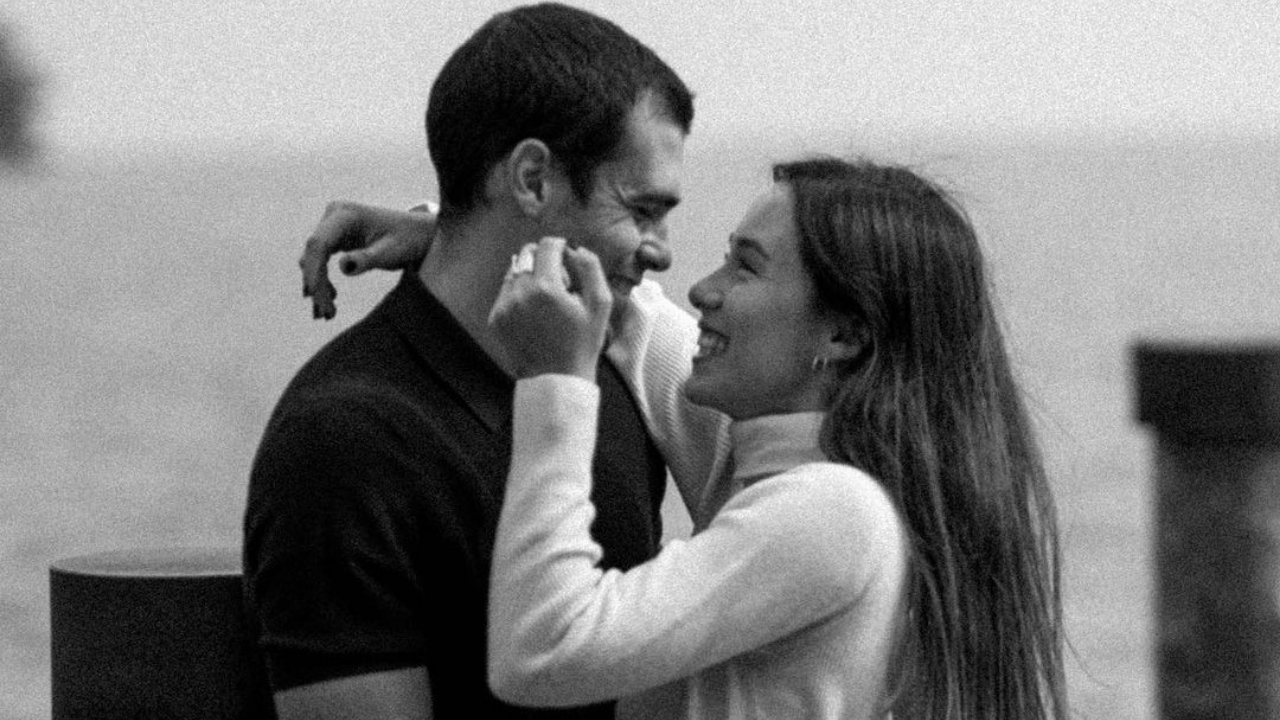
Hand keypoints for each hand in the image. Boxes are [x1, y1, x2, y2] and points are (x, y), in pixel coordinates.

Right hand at [300, 201, 436, 319]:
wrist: (418, 233)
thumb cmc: (408, 241)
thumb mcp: (392, 251)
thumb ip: (368, 258)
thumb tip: (344, 266)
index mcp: (347, 215)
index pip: (319, 244)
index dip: (313, 270)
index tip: (315, 296)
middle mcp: (335, 215)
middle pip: (314, 253)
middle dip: (316, 285)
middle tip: (325, 314)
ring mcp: (332, 225)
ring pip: (314, 259)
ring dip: (318, 286)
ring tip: (328, 313)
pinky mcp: (334, 236)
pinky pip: (321, 259)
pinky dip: (323, 280)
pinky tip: (331, 298)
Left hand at [488, 237, 612, 380]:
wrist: (557, 379)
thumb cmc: (583, 343)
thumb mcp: (600, 304)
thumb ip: (591, 268)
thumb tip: (576, 248)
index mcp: (546, 287)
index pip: (547, 246)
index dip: (560, 245)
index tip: (567, 254)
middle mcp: (520, 293)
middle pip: (528, 254)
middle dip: (544, 259)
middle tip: (559, 280)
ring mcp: (504, 306)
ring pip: (515, 271)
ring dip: (530, 275)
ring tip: (546, 299)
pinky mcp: (495, 318)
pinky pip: (506, 292)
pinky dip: (519, 293)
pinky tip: (535, 312)